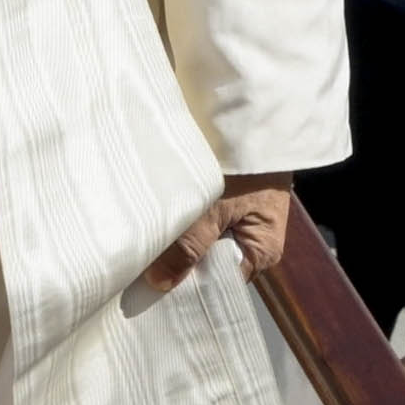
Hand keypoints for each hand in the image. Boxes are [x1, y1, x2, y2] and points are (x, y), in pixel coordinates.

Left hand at [133, 175, 294, 306]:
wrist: (257, 115)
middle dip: (180, 263)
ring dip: (179, 239)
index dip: (189, 288)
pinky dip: (184, 221)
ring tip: (148, 241)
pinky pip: (203, 222)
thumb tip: (161, 284)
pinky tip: (161, 219)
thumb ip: (189, 245)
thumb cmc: (245, 162)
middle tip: (143, 266)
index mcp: (261, 252)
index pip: (221, 285)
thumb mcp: (213, 207)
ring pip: (203, 242)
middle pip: (211, 266)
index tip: (154, 290)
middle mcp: (253, 242)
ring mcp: (241, 222)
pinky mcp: (229, 202)